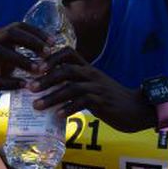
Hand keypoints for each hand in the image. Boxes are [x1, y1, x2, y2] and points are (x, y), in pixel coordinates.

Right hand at [0, 22, 53, 103]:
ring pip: (1, 53)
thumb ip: (22, 48)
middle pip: (10, 34)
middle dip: (31, 41)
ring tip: (39, 70)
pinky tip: (24, 85)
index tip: (53, 42)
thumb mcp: (5, 52)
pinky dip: (11, 82)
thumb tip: (51, 49)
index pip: (18, 26)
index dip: (37, 32)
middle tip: (48, 53)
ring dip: (22, 60)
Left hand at [30, 47, 155, 132]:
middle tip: (29, 87)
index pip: (67, 53)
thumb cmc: (111, 100)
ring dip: (51, 96)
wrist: (137, 109)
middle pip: (65, 70)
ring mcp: (97, 88)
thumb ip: (75, 84)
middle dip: (45, 78)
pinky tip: (57, 115)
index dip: (50, 57)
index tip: (35, 67)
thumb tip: (50, 90)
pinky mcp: (102, 102)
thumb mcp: (93, 87)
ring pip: (71, 87)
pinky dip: (68, 108)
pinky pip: (82, 102)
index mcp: (88, 69)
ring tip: (36, 106)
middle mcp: (91, 75)